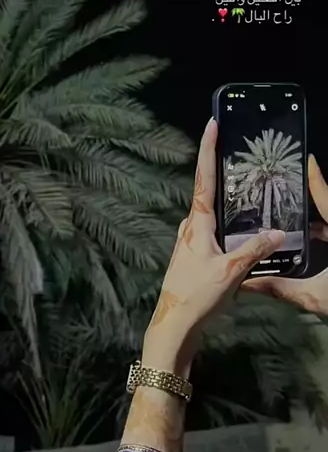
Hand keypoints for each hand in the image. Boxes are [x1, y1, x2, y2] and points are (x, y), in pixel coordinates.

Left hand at [142, 118, 284, 372]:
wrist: (173, 327)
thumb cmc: (196, 295)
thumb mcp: (231, 271)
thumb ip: (255, 249)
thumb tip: (277, 232)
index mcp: (196, 223)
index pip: (204, 178)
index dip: (208, 149)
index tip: (211, 124)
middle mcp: (189, 227)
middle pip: (206, 193)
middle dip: (219, 173)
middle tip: (237, 154)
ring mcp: (188, 242)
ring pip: (210, 215)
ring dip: (224, 204)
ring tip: (246, 193)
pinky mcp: (192, 258)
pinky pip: (211, 233)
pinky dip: (225, 227)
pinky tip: (239, 235)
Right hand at [244, 154, 327, 314]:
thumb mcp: (314, 295)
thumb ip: (281, 288)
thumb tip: (247, 284)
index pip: (327, 200)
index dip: (317, 180)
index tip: (309, 160)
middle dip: (311, 199)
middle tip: (287, 191)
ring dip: (316, 220)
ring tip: (291, 216)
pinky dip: (323, 233)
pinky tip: (308, 237)